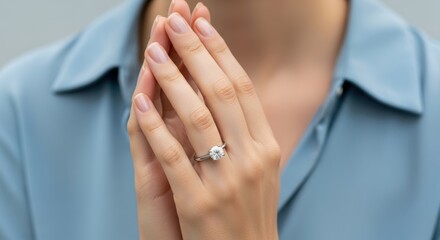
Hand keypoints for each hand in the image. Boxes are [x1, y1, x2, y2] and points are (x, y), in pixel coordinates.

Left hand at [131, 7, 280, 239]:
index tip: (202, 25)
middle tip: (174, 23)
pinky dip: (154, 125)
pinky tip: (138, 101)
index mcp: (267, 147)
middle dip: (195, 53)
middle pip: (221, 93)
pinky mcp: (198, 204)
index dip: (221, 53)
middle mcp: (251, 159)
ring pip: (197, 118)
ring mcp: (226, 181)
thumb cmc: (249, 212)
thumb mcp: (260, 169)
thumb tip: (230, 87)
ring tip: (153, 51)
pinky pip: (172, 156)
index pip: (243, 88)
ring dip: (171, 80)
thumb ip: (248, 131)